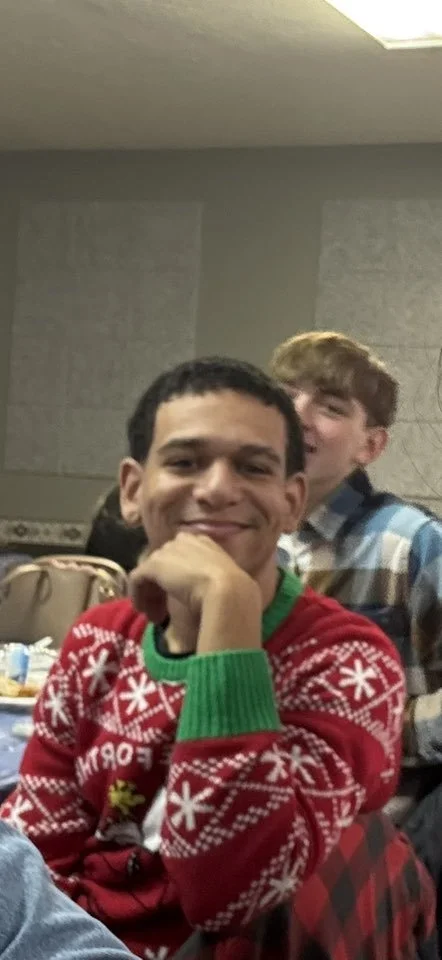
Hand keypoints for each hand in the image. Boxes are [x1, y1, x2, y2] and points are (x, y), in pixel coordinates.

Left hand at [129, 533, 261, 653]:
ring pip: (150, 570)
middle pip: (165, 561)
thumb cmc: (234, 591)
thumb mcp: (226, 582)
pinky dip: (137, 595)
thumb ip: (214, 581)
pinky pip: (138, 578)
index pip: (183, 554)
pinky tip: (145, 612)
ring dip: (151, 593)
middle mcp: (184, 541)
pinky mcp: (154, 565)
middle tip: (165, 609)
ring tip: (156, 615)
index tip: (180, 597)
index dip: (177, 576)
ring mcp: (168, 551)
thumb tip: (209, 595)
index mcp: (204, 543)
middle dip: (162, 585)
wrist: (229, 592)